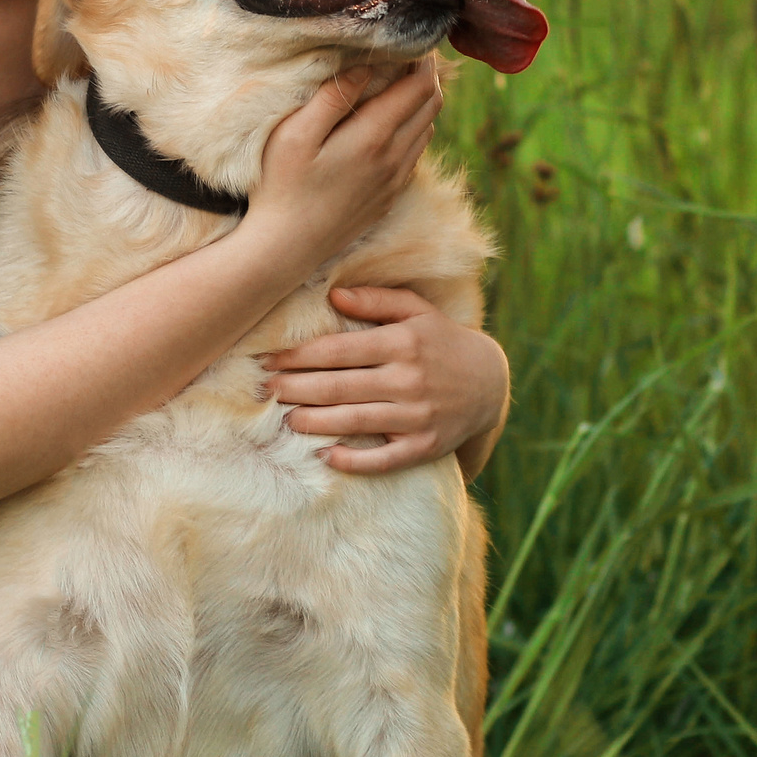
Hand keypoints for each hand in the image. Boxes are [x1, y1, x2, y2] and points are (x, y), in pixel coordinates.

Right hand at [241, 63, 440, 268]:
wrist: (286, 249)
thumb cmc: (281, 187)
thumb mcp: (295, 135)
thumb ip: (331, 98)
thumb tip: (364, 65)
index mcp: (374, 137)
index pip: (419, 87)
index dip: (422, 58)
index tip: (410, 40)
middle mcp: (394, 158)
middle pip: (432, 105)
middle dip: (427, 74)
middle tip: (408, 53)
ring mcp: (395, 180)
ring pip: (428, 129)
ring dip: (422, 102)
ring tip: (401, 81)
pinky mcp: (389, 197)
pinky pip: (415, 154)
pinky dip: (413, 129)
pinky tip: (390, 123)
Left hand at [265, 287, 511, 477]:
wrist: (490, 383)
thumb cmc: (442, 341)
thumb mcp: (417, 311)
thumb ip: (376, 300)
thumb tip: (333, 296)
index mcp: (402, 343)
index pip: (338, 351)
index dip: (298, 356)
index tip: (270, 360)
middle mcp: (408, 380)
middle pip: (338, 387)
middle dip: (296, 389)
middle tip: (266, 390)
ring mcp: (417, 416)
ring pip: (354, 422)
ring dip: (315, 422)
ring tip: (286, 419)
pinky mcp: (425, 446)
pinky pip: (384, 459)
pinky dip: (354, 461)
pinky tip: (326, 456)